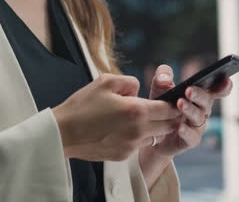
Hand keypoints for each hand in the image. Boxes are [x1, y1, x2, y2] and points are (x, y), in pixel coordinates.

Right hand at [53, 74, 180, 161]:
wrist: (63, 133)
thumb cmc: (82, 106)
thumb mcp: (105, 81)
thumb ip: (129, 82)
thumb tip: (138, 89)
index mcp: (137, 110)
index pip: (169, 109)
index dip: (175, 103)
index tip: (175, 100)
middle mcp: (138, 131)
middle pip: (168, 126)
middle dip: (169, 117)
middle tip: (163, 108)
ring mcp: (131, 146)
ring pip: (154, 136)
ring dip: (153, 128)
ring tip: (138, 118)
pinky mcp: (123, 155)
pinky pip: (138, 145)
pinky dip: (137, 137)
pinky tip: (122, 129)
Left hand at [144, 65, 232, 158]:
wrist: (151, 132)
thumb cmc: (160, 106)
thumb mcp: (159, 88)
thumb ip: (162, 77)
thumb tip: (165, 78)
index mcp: (199, 95)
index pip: (217, 89)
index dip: (224, 86)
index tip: (225, 79)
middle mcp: (202, 110)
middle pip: (207, 101)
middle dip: (199, 95)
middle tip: (189, 90)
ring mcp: (197, 126)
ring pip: (199, 117)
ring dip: (190, 110)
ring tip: (180, 104)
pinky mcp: (190, 140)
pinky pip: (192, 136)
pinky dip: (186, 131)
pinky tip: (179, 127)